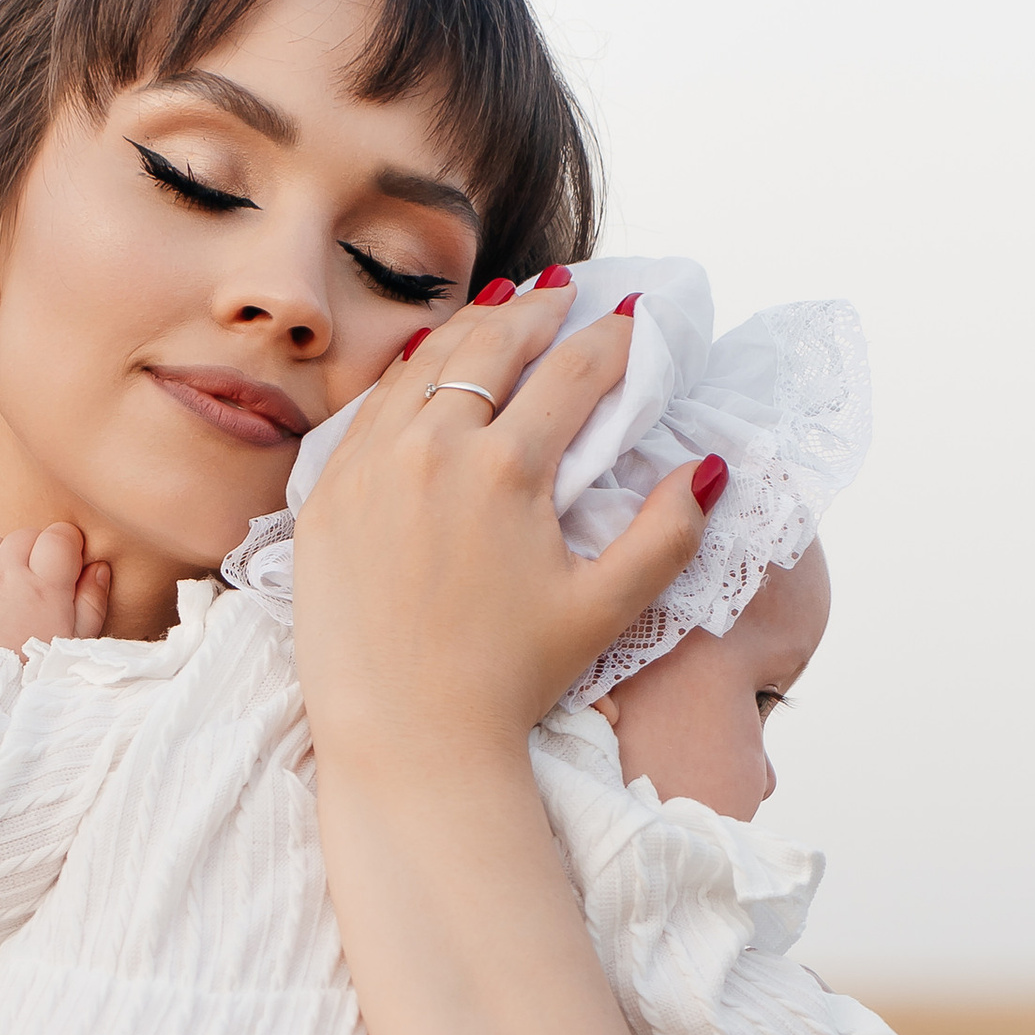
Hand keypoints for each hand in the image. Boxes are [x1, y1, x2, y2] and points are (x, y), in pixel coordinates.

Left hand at [0, 522, 112, 651]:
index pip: (59, 536)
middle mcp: (4, 573)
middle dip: (33, 554)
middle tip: (32, 587)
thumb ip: (91, 602)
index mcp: (44, 586)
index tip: (64, 563)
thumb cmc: (32, 677)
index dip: (65, 546)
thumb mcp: (74, 646)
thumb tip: (97, 567)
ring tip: (0, 596)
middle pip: (24, 537)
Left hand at [291, 284, 714, 771]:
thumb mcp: (605, 610)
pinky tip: (425, 365)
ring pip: (424, 364)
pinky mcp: (326, 494)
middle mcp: (433, 448)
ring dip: (470, 328)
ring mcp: (370, 466)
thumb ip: (667, 533)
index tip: (635, 316)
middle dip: (539, 311)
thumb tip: (709, 466)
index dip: (613, 338)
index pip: (573, 372)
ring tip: (502, 310)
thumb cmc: (509, 682)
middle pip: (493, 344)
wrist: (404, 740)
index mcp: (508, 469)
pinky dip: (406, 374)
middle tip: (565, 294)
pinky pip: (369, 408)